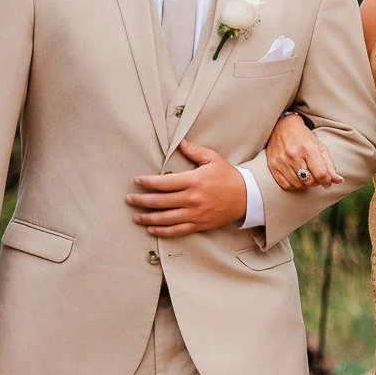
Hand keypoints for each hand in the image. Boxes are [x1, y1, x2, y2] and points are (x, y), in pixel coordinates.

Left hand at [127, 140, 246, 236]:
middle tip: (129, 199)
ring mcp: (195, 214)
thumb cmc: (228, 176)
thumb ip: (195, 151)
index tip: (137, 181)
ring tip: (135, 216)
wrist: (246, 197)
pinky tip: (151, 229)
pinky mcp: (199, 224)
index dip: (148, 183)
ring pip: (166, 218)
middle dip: (142, 200)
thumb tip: (180, 143)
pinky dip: (163, 231)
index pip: (164, 183)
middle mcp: (192, 199)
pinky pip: (177, 230)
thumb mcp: (213, 159)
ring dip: (148, 217)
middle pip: (161, 201)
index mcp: (193, 181)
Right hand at [266, 112, 341, 190]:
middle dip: (315, 182)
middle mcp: (293, 154)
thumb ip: (329, 165)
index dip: (327, 181)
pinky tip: (296, 177)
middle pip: (310, 181)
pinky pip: (286, 185)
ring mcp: (281, 160)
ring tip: (305, 175)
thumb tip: (338, 181)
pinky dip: (293, 185)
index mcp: (308, 148)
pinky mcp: (273, 165)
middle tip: (315, 176)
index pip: (321, 173)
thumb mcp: (320, 148)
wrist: (282, 127)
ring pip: (298, 185)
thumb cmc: (304, 138)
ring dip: (304, 184)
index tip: (327, 182)